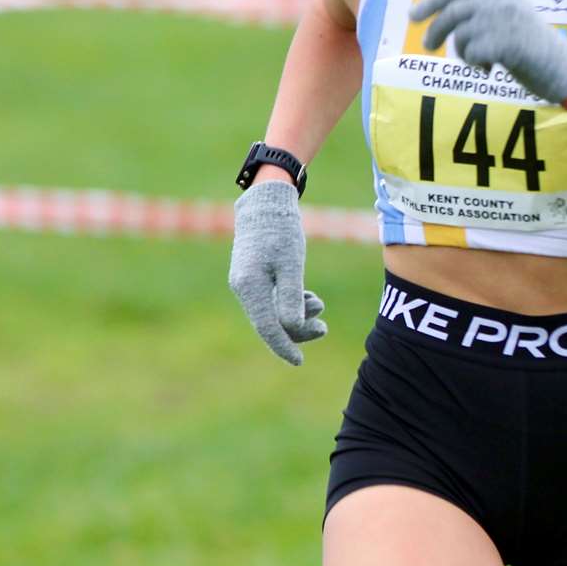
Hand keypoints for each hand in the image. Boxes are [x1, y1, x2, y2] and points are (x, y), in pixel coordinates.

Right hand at [228, 181, 326, 365]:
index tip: (299, 362)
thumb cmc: (281, 230)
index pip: (266, 327)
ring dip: (297, 315)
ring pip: (271, 313)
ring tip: (318, 303)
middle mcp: (243, 288)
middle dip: (298, 330)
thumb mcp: (292, 263)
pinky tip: (308, 296)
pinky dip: (290, 303)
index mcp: (249, 286)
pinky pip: (270, 302)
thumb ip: (291, 297)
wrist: (266, 204)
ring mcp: (245, 283)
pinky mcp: (252, 278)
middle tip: (323, 328)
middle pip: (270, 324)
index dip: (284, 346)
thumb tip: (293, 328)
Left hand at [409, 0, 566, 103]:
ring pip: (461, 37)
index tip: (411, 15)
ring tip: (479, 59)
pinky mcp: (505, 43)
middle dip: (436, 31)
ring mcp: (502, 20)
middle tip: (427, 47)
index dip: (431, 2)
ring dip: (463, 52)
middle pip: (452, 14)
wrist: (557, 63)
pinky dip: (475, 64)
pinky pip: (471, 54)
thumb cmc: (528, 33)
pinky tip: (491, 67)